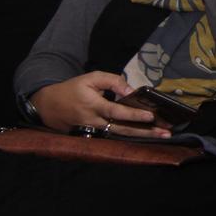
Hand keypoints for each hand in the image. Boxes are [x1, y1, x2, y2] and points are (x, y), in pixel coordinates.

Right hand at [31, 71, 170, 138]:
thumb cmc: (73, 89)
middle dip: (146, 132)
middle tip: (167, 132)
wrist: (49, 106)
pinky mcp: (95, 135)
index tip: (150, 116)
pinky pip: (116, 137)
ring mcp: (95, 131)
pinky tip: (147, 136)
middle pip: (124, 129)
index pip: (117, 112)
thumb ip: (112, 81)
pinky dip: (132, 137)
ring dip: (143, 137)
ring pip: (122, 135)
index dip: (133, 115)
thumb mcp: (90, 78)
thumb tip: (131, 90)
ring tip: (163, 136)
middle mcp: (96, 122)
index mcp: (94, 106)